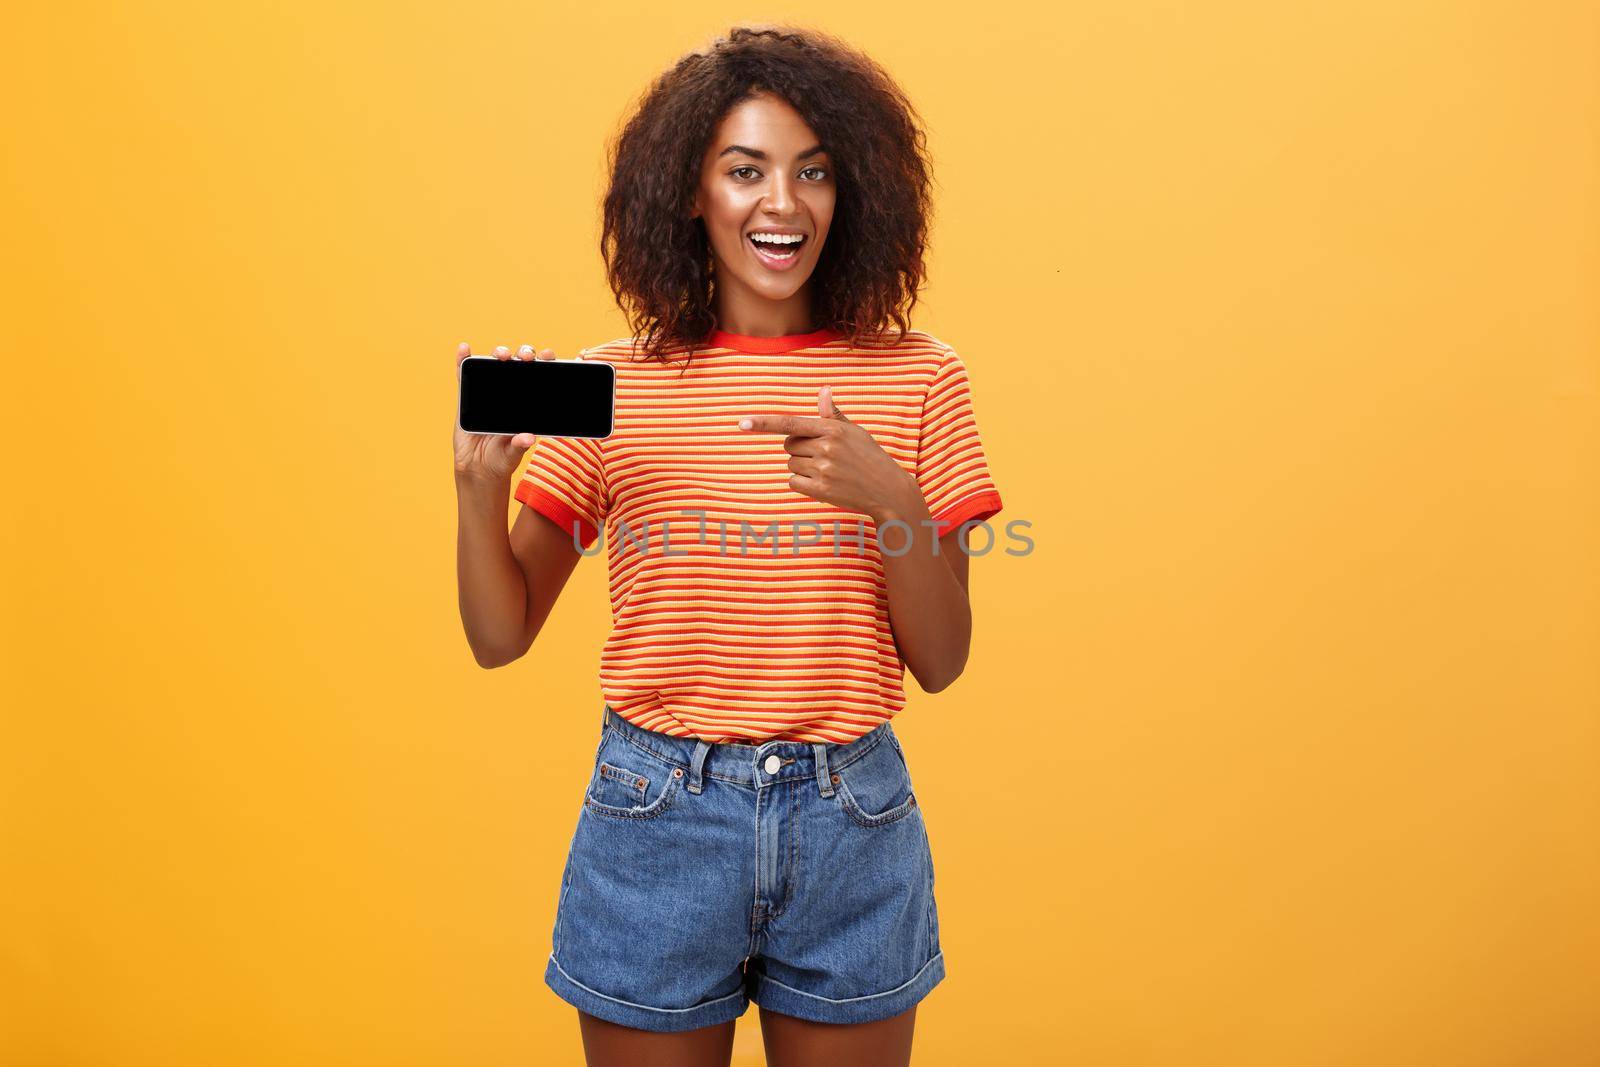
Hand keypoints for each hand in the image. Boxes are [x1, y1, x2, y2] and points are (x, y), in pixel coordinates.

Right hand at [452, 342, 559, 483]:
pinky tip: (464, 349)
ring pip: (494, 365)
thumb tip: (528, 438)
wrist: (477, 467)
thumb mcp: (513, 453)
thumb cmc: (501, 458)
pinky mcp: (467, 395)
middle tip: (526, 357)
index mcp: (527, 402)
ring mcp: (488, 391)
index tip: (548, 356)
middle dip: (524, 354)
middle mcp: (510, 392)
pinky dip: (463, 360)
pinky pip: (464, 375)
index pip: (539, 377)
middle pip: (518, 364)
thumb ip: (519, 445)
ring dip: (498, 354)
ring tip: (501, 355)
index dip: (545, 362)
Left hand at [736, 385, 924, 522]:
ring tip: (829, 471)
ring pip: (791, 464)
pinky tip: (824, 484)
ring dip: (802, 468)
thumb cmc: (870, 457)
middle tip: (824, 455)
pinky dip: (802, 483)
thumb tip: (823, 390)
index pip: (790, 423)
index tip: (742, 423)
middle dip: (799, 449)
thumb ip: (833, 414)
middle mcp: (826, 448)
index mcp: (833, 429)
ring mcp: (824, 470)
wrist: (888, 490)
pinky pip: (793, 482)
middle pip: (788, 445)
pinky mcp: (821, 491)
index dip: (764, 423)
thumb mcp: (855, 432)